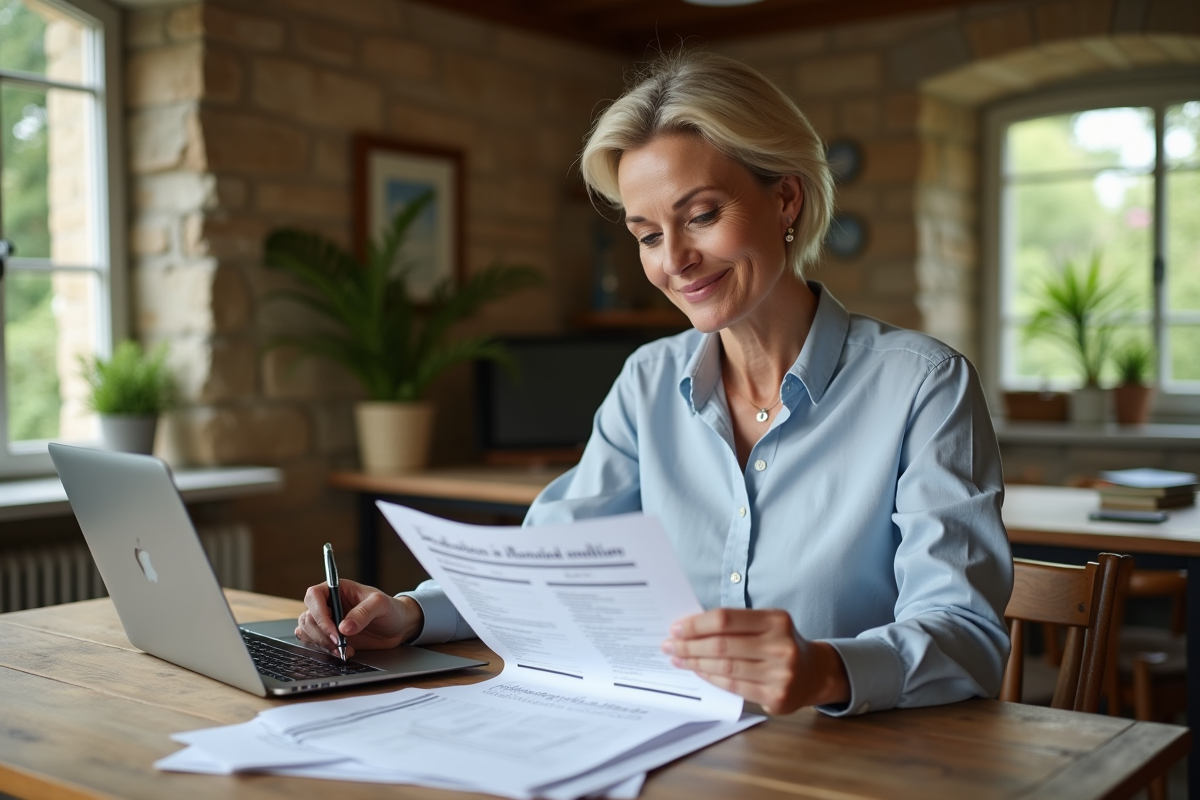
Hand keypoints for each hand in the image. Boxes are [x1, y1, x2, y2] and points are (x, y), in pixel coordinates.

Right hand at [296, 579, 423, 658]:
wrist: (398, 626)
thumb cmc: (390, 609)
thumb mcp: (381, 604)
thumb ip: (364, 613)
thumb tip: (344, 628)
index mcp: (337, 589)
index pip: (314, 595)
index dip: (320, 614)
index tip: (335, 631)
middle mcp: (328, 604)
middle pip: (308, 617)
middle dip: (322, 634)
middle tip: (340, 645)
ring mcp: (327, 621)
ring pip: (306, 631)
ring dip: (322, 644)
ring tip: (344, 650)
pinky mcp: (328, 636)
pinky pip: (312, 642)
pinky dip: (323, 650)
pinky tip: (341, 652)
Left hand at [661, 608, 849, 714]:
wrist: (814, 673)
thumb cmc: (779, 644)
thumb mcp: (765, 624)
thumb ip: (734, 624)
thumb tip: (689, 627)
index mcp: (776, 620)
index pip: (726, 619)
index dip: (697, 624)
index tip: (676, 627)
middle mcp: (780, 646)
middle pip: (722, 645)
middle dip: (690, 645)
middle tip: (670, 645)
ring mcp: (780, 673)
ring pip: (725, 668)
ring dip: (695, 663)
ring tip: (678, 658)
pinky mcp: (776, 696)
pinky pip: (734, 687)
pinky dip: (711, 678)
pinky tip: (698, 671)